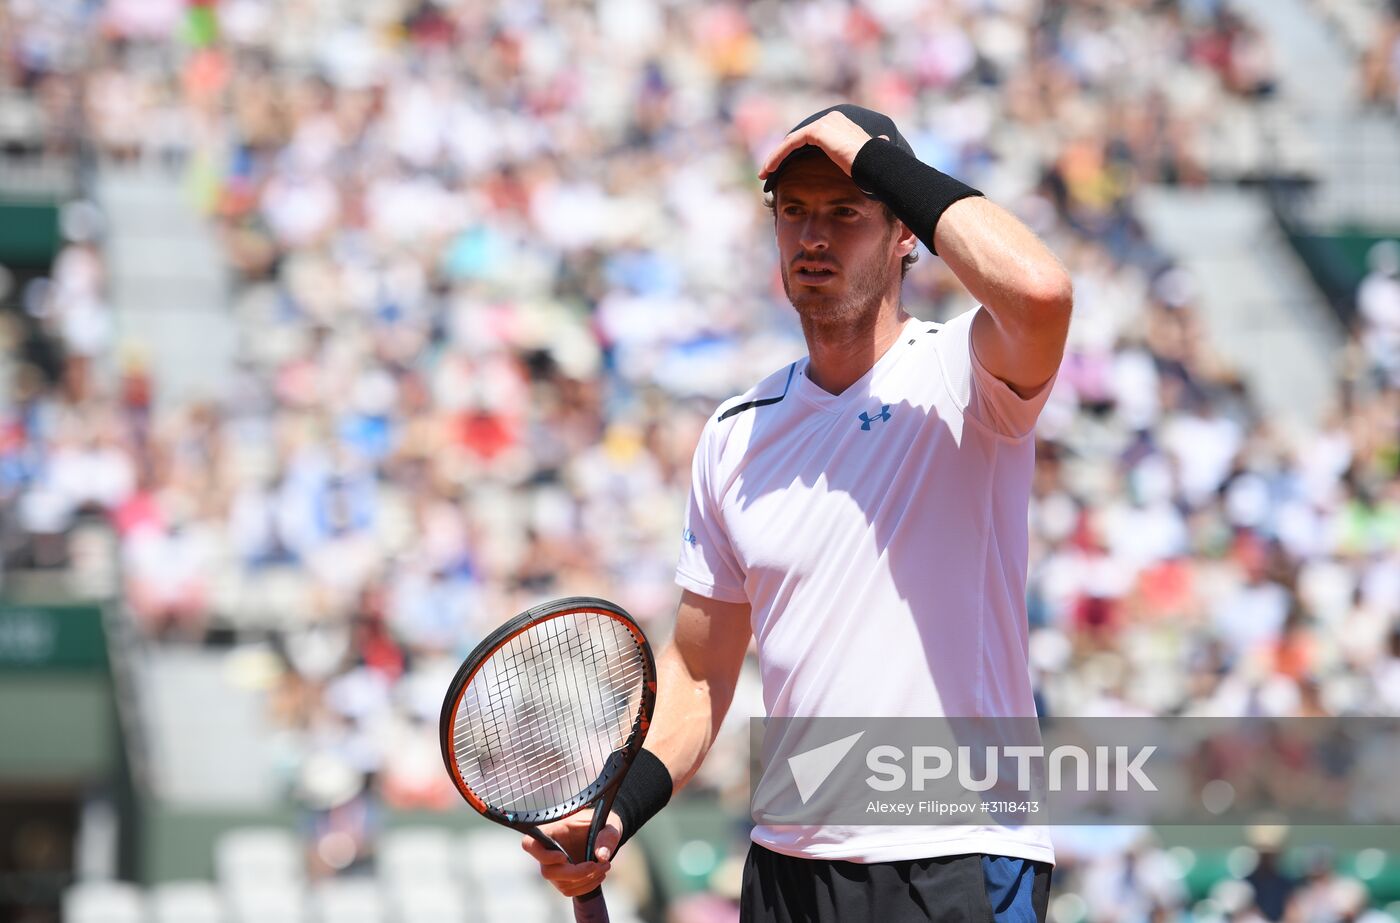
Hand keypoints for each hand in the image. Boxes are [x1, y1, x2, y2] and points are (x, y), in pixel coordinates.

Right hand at [521, 809, 623, 898]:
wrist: (603, 835)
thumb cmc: (600, 826)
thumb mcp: (608, 826)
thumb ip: (606, 837)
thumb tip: (601, 856)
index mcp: (551, 832)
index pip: (530, 844)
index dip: (542, 855)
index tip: (563, 857)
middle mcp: (548, 851)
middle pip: (548, 871)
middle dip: (575, 873)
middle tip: (596, 865)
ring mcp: (554, 868)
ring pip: (561, 883)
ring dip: (585, 879)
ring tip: (605, 866)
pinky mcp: (562, 880)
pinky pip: (570, 890)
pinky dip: (587, 886)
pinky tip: (599, 875)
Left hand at [758, 111, 883, 180]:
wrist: (875, 164)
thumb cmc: (872, 166)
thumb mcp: (866, 156)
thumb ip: (866, 149)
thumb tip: (883, 140)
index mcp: (841, 124)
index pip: (811, 138)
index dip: (795, 153)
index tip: (785, 169)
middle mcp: (831, 119)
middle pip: (799, 138)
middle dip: (782, 155)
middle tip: (769, 171)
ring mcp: (824, 123)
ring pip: (792, 141)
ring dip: (775, 157)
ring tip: (764, 173)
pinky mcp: (817, 131)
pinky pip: (791, 144)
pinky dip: (777, 156)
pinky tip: (769, 170)